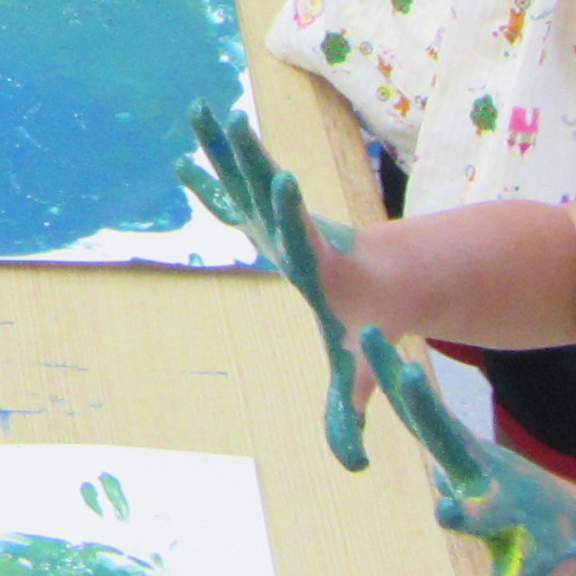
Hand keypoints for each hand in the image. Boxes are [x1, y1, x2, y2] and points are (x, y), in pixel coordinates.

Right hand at [179, 105, 371, 470]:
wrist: (393, 279)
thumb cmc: (372, 326)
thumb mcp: (363, 368)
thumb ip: (352, 409)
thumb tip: (353, 465)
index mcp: (323, 267)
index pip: (304, 237)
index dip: (291, 211)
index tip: (284, 176)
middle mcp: (301, 231)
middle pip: (271, 191)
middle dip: (248, 157)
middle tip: (230, 122)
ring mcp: (286, 219)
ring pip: (252, 177)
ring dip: (224, 147)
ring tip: (201, 110)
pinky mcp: (271, 217)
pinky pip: (235, 192)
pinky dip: (211, 173)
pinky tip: (182, 156)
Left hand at [366, 328, 575, 575]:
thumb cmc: (524, 515)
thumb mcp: (481, 485)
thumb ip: (450, 462)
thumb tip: (416, 431)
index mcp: (471, 462)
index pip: (425, 417)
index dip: (396, 380)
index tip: (367, 335)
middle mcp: (492, 477)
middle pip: (451, 440)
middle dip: (427, 408)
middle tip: (408, 373)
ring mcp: (520, 513)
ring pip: (487, 511)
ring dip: (466, 513)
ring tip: (446, 514)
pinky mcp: (543, 553)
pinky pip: (520, 570)